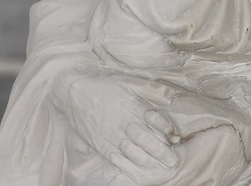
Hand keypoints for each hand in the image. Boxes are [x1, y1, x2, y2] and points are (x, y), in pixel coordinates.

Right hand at [64, 70, 179, 183]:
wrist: (74, 92)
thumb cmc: (105, 86)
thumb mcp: (128, 81)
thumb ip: (149, 88)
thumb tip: (170, 93)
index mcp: (130, 103)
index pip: (152, 117)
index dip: (165, 128)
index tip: (176, 137)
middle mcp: (121, 119)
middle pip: (144, 138)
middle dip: (160, 151)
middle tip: (173, 161)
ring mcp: (109, 132)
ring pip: (130, 150)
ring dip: (146, 160)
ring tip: (159, 166)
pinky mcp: (99, 142)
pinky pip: (114, 156)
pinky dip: (126, 164)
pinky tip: (137, 169)